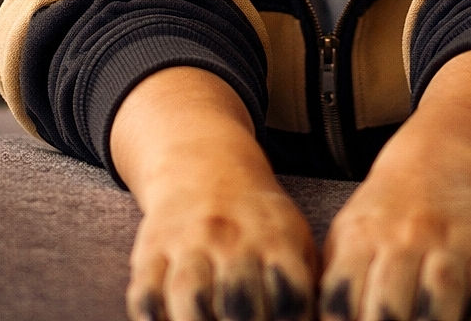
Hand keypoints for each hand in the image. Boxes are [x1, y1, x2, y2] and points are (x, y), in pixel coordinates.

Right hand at [127, 164, 316, 320]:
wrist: (203, 166)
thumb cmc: (259, 223)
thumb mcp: (293, 239)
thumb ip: (306, 288)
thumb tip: (324, 319)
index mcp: (276, 238)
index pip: (290, 297)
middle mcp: (231, 238)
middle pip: (240, 305)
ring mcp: (188, 243)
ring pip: (190, 298)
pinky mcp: (150, 251)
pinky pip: (146, 296)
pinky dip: (156, 320)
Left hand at [320, 49, 470, 320]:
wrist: (441, 163)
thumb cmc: (383, 217)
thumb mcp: (347, 238)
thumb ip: (333, 287)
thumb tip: (308, 320)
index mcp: (360, 239)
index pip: (341, 303)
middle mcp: (404, 239)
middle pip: (389, 310)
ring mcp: (449, 244)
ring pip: (438, 302)